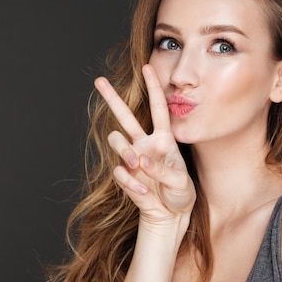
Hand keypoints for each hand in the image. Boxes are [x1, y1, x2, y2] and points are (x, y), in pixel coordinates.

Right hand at [94, 64, 194, 227]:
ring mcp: (132, 159)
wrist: (169, 215)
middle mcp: (144, 144)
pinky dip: (131, 182)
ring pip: (116, 140)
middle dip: (112, 98)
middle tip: (99, 81)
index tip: (148, 67)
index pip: (159, 108)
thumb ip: (162, 170)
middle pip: (125, 116)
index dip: (154, 87)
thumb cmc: (180, 193)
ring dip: (125, 151)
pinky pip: (120, 171)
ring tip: (136, 164)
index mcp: (163, 140)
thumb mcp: (181, 182)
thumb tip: (141, 161)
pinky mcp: (124, 175)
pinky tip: (143, 191)